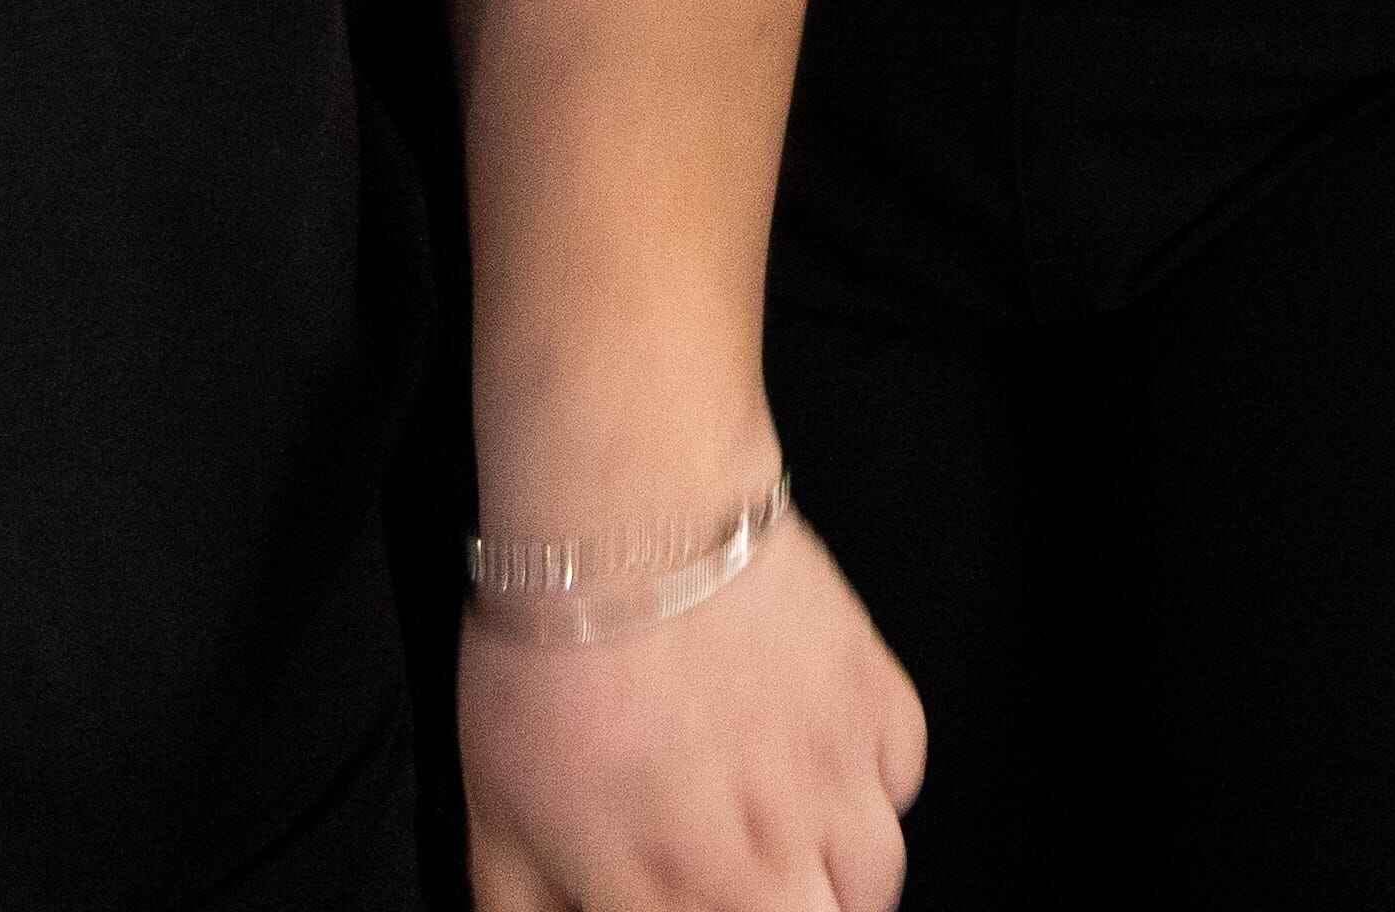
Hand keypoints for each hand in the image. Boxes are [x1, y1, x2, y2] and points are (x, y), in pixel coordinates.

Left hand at [461, 518, 922, 911]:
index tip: (685, 890)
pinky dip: (869, 783)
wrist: (631, 522)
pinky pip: (900, 781)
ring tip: (789, 843)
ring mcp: (839, 784)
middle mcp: (773, 866)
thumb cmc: (553, 665)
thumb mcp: (495, 820)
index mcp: (678, 905)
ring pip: (875, 879)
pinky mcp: (879, 704)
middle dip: (788, 908)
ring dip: (836, 874)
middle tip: (742, 880)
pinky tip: (815, 755)